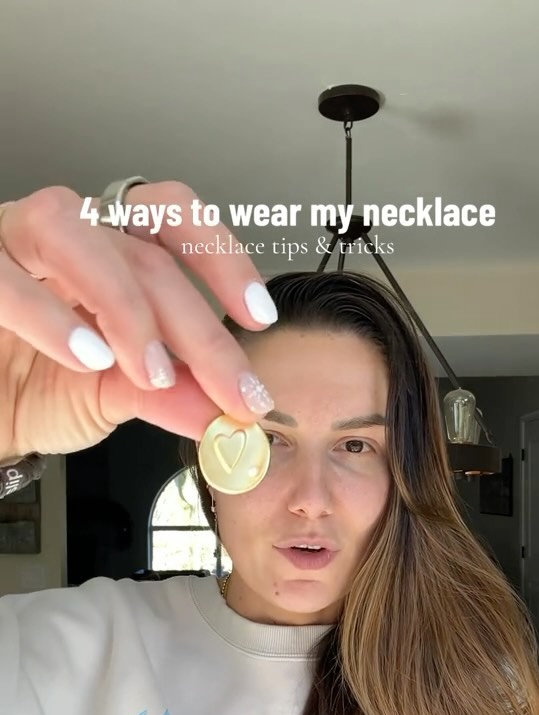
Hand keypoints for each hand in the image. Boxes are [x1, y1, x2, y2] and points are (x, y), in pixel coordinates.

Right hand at [0, 182, 276, 460]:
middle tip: (230, 388)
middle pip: (142, 250)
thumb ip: (172, 398)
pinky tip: (87, 357)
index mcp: (106, 250)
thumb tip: (233, 414)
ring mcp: (11, 241)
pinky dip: (53, 317)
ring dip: (127, 307)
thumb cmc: (31, 391)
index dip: (220, 257)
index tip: (258, 317)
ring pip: (76, 234)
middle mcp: (64, 234)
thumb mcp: (115, 397)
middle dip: (197, 326)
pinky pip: (8, 277)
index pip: (172, 220)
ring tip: (150, 371)